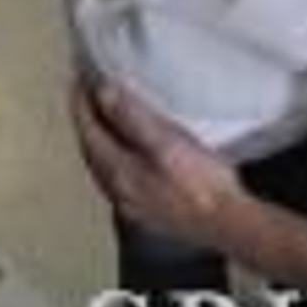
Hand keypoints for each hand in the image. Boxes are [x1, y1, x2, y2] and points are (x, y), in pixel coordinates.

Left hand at [71, 78, 246, 248]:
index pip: (91, 133)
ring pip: (103, 169)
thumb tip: (102, 93)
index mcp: (121, 172)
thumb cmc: (201, 182)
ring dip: (98, 143)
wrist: (229, 224)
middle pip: (92, 153)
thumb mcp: (167, 141)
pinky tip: (126, 159)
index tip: (77, 82)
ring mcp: (133, 207)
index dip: (81, 105)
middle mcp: (120, 192)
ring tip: (101, 122)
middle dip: (87, 123)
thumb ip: (132, 117)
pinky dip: (113, 161)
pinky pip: (118, 182)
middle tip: (84, 97)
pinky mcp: (149, 214)